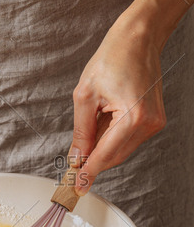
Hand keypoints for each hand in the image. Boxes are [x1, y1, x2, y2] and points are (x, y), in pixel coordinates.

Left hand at [68, 12, 165, 194]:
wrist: (138, 39)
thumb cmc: (112, 59)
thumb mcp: (85, 96)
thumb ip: (81, 131)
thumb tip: (77, 157)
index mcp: (133, 117)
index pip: (105, 155)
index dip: (88, 172)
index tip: (77, 187)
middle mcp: (148, 124)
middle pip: (114, 156)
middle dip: (93, 160)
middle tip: (73, 165)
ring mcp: (154, 123)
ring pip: (121, 149)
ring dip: (102, 146)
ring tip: (93, 119)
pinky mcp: (154, 120)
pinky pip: (128, 139)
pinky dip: (112, 137)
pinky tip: (105, 118)